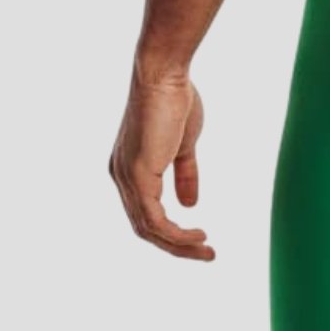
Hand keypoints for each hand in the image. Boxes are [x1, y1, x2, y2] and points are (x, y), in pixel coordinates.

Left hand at [109, 69, 214, 260]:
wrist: (165, 75)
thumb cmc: (175, 100)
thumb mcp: (183, 147)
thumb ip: (185, 175)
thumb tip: (190, 205)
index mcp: (129, 170)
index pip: (146, 214)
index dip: (172, 233)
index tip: (201, 240)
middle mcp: (121, 177)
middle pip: (145, 229)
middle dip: (178, 247)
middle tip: (207, 255)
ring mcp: (126, 178)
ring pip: (149, 230)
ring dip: (180, 246)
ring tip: (207, 251)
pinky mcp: (137, 176)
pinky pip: (155, 221)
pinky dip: (177, 234)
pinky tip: (199, 234)